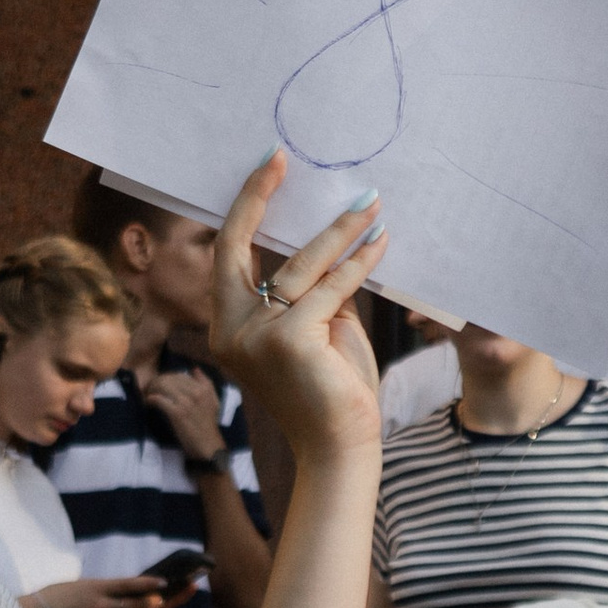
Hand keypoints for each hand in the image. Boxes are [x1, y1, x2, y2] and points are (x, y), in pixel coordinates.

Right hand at [36, 573, 167, 607]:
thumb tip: (118, 589)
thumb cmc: (56, 594)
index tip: (163, 581)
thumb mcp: (81, 585)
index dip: (147, 583)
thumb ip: (100, 588)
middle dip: (149, 603)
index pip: (128, 583)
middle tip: (164, 601)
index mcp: (97, 586)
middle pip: (132, 603)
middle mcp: (100, 603)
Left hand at [143, 360, 228, 462]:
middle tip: (151, 388)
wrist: (208, 446)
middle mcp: (196, 393)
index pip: (180, 375)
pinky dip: (151, 399)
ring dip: (152, 389)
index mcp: (204, 389)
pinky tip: (148, 402)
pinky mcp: (177, 413)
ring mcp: (186, 403)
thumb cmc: (208, 425)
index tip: (161, 384)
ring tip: (149, 394)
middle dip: (158, 381)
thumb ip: (206, 384)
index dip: (168, 378)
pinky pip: (159, 400)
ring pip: (163, 386)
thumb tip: (194, 369)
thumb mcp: (213, 402)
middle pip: (170, 379)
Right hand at [207, 153, 388, 454]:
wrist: (340, 449)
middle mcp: (230, 331)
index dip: (247, 208)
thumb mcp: (316, 329)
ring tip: (370, 204)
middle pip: (237, 246)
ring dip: (339, 230)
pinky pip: (329, 288)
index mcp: (227, 328)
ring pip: (299, 265)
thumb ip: (313, 290)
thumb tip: (332, 238)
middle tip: (287, 158)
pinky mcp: (289, 340)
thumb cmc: (331, 391)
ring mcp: (255, 336)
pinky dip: (358, 264)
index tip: (271, 167)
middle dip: (260, 196)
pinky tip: (380, 243)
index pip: (229, 256)